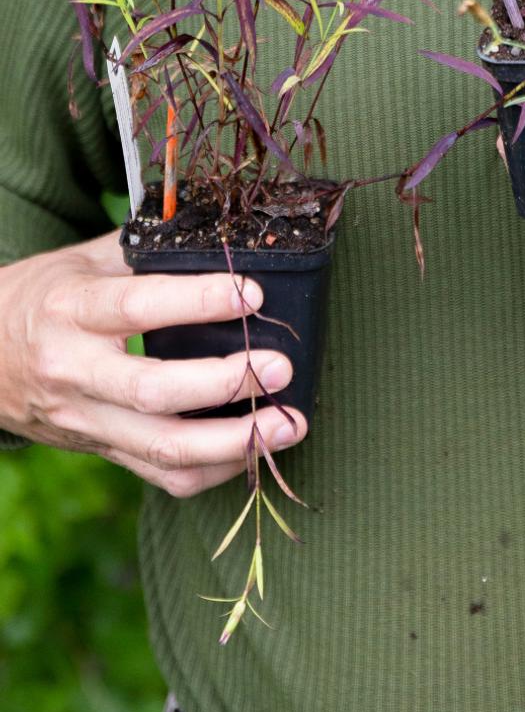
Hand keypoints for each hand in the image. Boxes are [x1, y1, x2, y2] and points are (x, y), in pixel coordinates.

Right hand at [0, 232, 304, 496]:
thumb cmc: (47, 295)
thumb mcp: (87, 261)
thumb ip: (151, 251)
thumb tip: (230, 237)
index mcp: (72, 311)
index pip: (139, 307)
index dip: (199, 302)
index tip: (253, 294)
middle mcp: (74, 372)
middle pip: (152, 391)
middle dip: (225, 383)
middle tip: (280, 366)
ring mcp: (84, 420)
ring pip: (160, 446)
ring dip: (233, 442)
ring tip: (290, 423)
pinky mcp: (97, 450)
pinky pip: (158, 474)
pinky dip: (213, 469)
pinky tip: (256, 449)